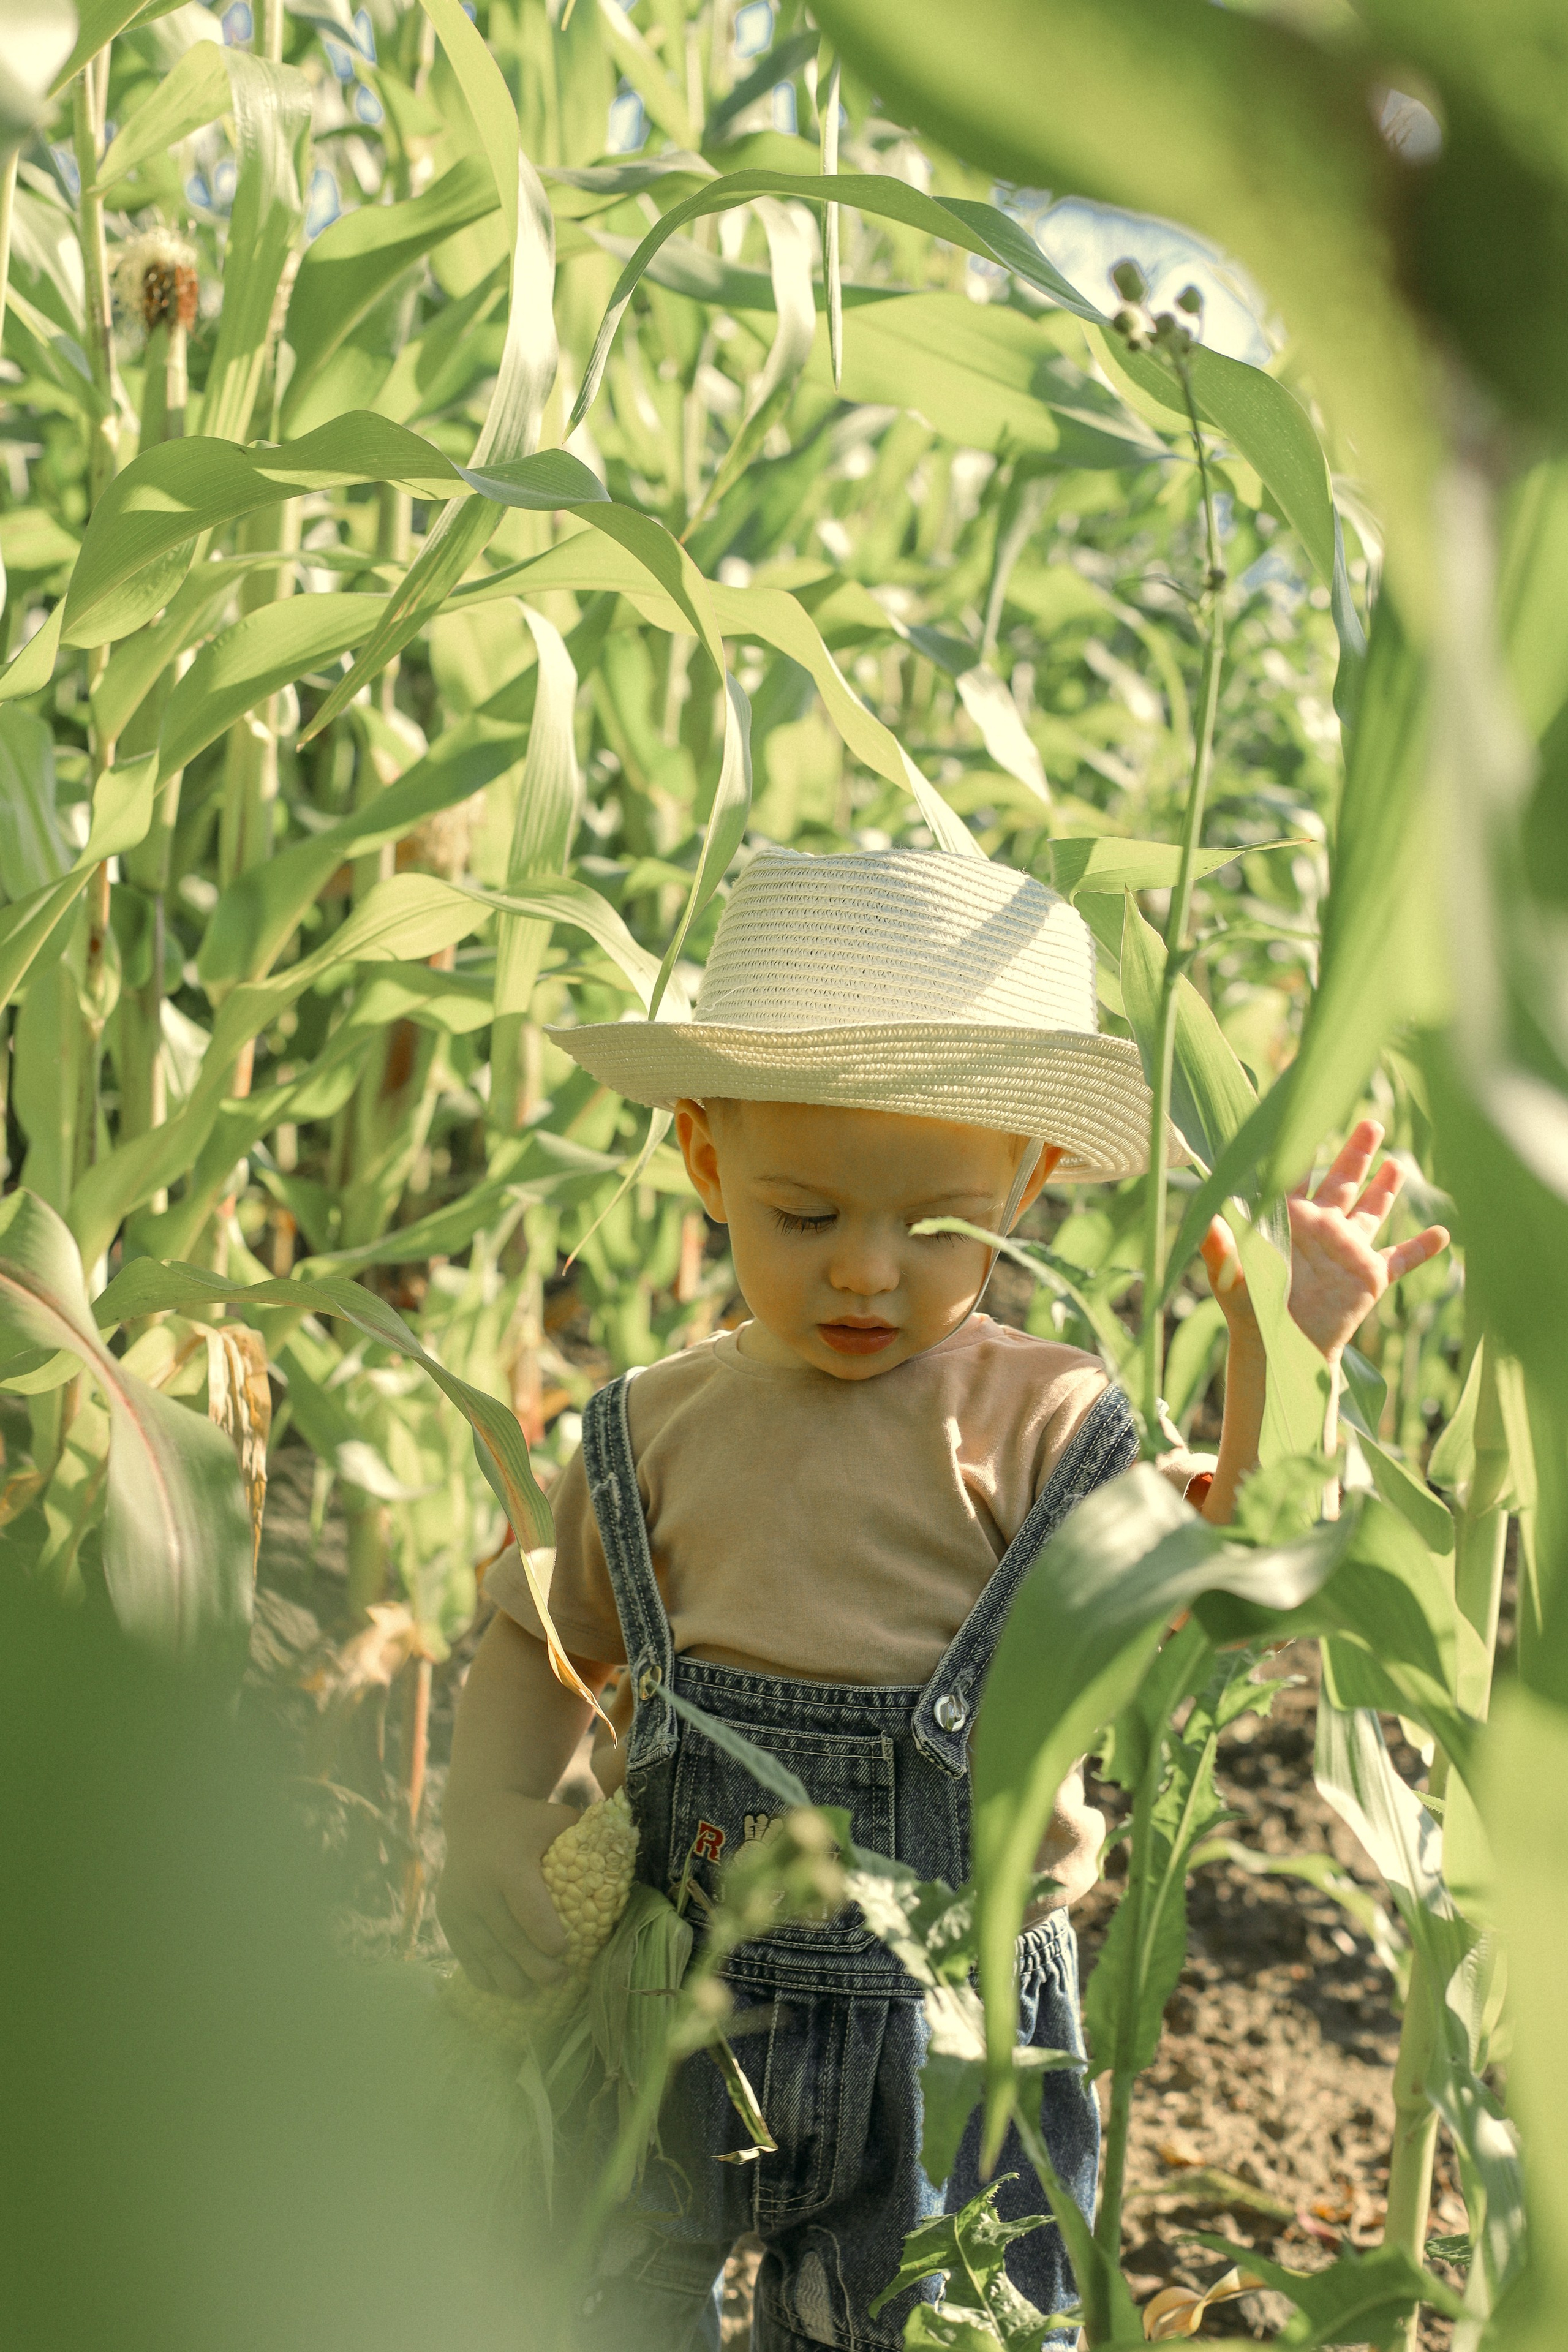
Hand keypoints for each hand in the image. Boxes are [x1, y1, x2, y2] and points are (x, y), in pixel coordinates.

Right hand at [436, 1789, 576, 1997]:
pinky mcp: (446, 1915)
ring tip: (532, 1994)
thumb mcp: (557, 1819)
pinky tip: (502, 1987)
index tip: (566, 1952)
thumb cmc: (530, 1822)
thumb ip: (588, 1840)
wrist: (476, 1814)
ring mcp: (458, 1903)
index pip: (529, 1910)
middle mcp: (478, 1886)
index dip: (547, 1937)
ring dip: (510, 1980)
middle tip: (559, 1980)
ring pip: (486, 1954)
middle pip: (509, 1940)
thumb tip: (629, 1855)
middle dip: (535, 1968)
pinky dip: (484, 1974)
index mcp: (509, 1864)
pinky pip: (465, 1953)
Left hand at [1199, 1119, 1448, 1365]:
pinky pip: (1401, 1258)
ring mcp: (1348, 1250)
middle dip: (1356, 1153)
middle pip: (1343, 1180)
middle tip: (1370, 1124)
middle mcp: (1322, 1228)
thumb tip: (1207, 1218)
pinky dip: (1422, 1248)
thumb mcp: (1230, 1276)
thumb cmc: (1248, 1309)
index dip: (1302, 1148)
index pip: (1297, 1174)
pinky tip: (1443, 1233)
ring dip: (1386, 1188)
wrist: (1279, 1348)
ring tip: (1398, 1163)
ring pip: (1372, 1210)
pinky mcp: (1370, 1277)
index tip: (1309, 1115)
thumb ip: (1219, 1247)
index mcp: (1289, 1219)